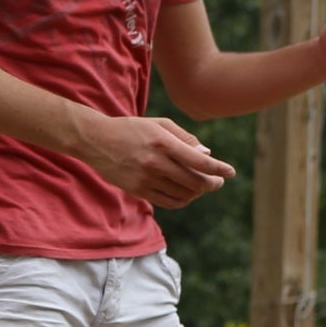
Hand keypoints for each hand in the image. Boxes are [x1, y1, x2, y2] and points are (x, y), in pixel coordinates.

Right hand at [75, 111, 233, 207]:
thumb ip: (185, 138)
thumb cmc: (132, 129)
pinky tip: (186, 193)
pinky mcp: (137, 190)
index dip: (219, 169)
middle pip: (195, 182)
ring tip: (201, 185)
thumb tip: (207, 154)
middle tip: (218, 181)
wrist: (94, 140)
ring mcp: (145, 178)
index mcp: (162, 143)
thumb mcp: (159, 124)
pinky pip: (169, 202)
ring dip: (198, 192)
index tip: (231, 172)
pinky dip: (183, 200)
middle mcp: (154, 162)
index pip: (199, 161)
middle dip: (213, 183)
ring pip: (184, 194)